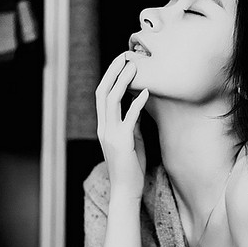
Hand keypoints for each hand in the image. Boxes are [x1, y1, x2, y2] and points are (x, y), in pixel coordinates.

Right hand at [96, 52, 148, 199]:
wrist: (126, 190)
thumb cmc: (131, 166)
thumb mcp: (131, 139)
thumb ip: (131, 123)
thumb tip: (138, 106)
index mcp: (104, 126)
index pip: (102, 95)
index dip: (110, 77)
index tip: (120, 62)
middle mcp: (104, 128)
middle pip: (103, 93)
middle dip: (112, 72)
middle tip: (124, 56)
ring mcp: (111, 135)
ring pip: (112, 101)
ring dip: (122, 82)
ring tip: (133, 67)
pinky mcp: (122, 142)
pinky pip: (129, 118)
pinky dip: (137, 103)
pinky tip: (145, 92)